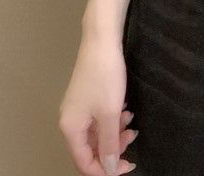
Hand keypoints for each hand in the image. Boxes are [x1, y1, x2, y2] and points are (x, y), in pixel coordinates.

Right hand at [58, 31, 137, 174]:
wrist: (102, 40)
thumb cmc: (105, 76)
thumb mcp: (110, 113)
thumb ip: (109, 143)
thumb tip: (107, 168)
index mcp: (71, 128)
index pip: (84, 162)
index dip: (105, 169)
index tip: (128, 165)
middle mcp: (71, 121)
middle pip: (91, 147)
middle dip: (113, 147)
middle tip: (132, 136)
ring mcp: (79, 108)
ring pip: (98, 132)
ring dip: (116, 132)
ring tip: (131, 121)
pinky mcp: (88, 96)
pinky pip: (100, 118)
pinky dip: (114, 118)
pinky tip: (126, 110)